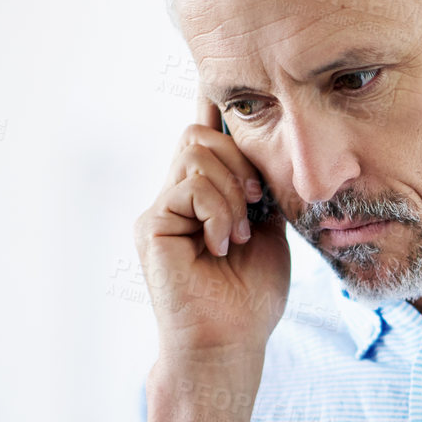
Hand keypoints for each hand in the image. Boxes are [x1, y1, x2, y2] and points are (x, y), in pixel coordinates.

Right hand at [134, 97, 289, 364]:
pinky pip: (190, 185)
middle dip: (240, 159)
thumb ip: (260, 189)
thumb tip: (268, 147)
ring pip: (196, 152)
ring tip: (240, 233)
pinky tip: (223, 244)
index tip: (223, 77)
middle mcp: (175, 195)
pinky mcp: (152, 223)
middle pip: (201, 133)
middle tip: (257, 205)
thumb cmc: (250, 297)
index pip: (206, 135)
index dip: (215, 104)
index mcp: (203, 194)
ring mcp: (161, 208)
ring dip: (232, 190)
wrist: (230, 344)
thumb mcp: (269, 232)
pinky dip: (219, 211)